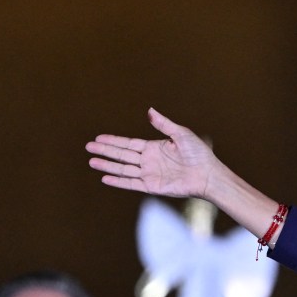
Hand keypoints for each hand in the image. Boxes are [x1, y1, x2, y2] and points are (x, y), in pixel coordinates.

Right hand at [86, 108, 219, 198]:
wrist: (208, 175)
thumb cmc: (199, 154)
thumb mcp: (181, 134)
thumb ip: (163, 124)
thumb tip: (149, 110)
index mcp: (154, 148)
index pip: (129, 144)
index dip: (113, 141)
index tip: (98, 138)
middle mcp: (149, 161)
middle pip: (122, 155)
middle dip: (105, 151)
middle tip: (88, 147)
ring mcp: (150, 174)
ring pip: (123, 169)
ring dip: (107, 165)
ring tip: (91, 161)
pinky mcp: (152, 186)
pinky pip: (131, 183)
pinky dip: (118, 181)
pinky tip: (105, 178)